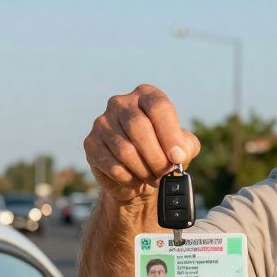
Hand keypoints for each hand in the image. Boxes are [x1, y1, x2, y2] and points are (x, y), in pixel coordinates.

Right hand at [84, 84, 200, 200]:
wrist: (136, 173)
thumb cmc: (162, 154)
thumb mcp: (182, 147)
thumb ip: (186, 146)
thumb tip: (178, 153)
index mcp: (146, 95)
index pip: (158, 107)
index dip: (170, 134)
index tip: (177, 157)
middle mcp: (121, 103)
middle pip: (138, 127)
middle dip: (156, 157)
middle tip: (165, 173)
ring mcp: (102, 122)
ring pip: (125, 150)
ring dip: (143, 171)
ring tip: (153, 179)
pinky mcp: (91, 143)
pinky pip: (112, 166)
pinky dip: (129, 179)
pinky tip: (136, 180)